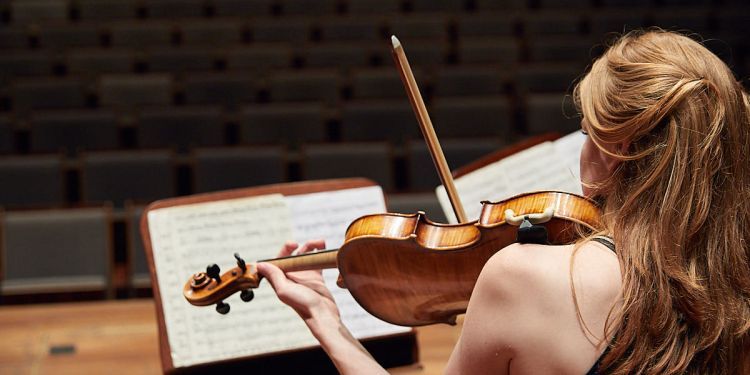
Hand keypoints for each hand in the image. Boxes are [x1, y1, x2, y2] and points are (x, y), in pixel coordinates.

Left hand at [257, 240, 386, 373]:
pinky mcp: (316, 278)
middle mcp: (291, 277)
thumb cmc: (303, 305)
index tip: (292, 245)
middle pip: (290, 256)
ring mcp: (304, 277)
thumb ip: (274, 276)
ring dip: (310, 246)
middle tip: (301, 244)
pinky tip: (323, 249)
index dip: (283, 251)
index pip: (277, 260)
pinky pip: (316, 261)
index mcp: (280, 280)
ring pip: (304, 256)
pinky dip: (319, 253)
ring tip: (319, 242)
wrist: (323, 314)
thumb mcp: (284, 290)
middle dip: (295, 247)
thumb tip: (260, 264)